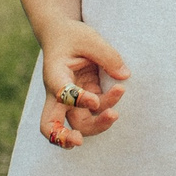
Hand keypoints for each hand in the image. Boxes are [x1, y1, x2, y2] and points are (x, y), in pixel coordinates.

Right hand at [38, 21, 128, 149]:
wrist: (62, 35)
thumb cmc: (72, 36)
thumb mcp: (89, 38)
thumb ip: (106, 55)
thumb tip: (124, 75)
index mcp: (54, 74)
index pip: (60, 92)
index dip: (76, 100)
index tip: (94, 100)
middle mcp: (58, 92)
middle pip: (52, 124)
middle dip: (63, 138)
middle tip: (79, 141)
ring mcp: (70, 100)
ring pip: (78, 124)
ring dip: (96, 125)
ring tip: (115, 114)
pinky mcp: (84, 99)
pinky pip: (94, 113)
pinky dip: (106, 109)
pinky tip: (119, 90)